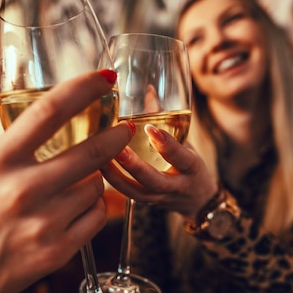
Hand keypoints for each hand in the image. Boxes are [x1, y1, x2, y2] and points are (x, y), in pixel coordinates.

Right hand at [0, 70, 132, 292]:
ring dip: (93, 181)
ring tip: (70, 189)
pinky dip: (95, 208)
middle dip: (115, 137)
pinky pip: (98, 216)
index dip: (83, 88)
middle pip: (90, 153)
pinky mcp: (58, 252)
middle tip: (124, 130)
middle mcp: (21, 190)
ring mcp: (42, 224)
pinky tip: (76, 210)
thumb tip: (66, 122)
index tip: (105, 78)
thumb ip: (21, 149)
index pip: (48, 112)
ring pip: (96, 187)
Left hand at [102, 124, 217, 219]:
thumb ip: (166, 119)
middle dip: (135, 166)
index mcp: (191, 168)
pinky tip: (95, 169)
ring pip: (135, 192)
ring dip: (115, 176)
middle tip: (117, 148)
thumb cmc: (188, 164)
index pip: (181, 157)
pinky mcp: (144, 203)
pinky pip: (126, 195)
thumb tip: (148, 89)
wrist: (196, 200)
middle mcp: (176, 186)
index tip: (150, 128)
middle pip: (154, 180)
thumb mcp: (186, 142)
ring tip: (98, 159)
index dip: (166, 144)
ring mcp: (159, 198)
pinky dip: (111, 182)